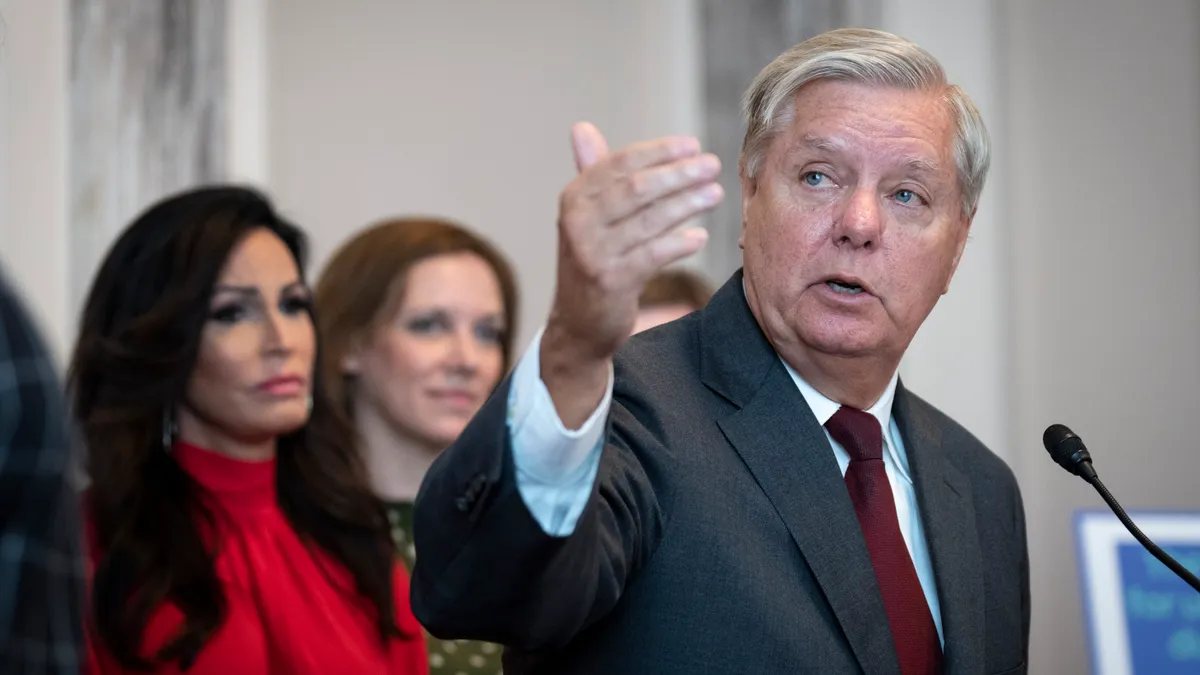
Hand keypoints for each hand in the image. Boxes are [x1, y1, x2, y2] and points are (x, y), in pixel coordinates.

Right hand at [541, 122, 723, 425]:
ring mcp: (593, 253)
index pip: (620, 163)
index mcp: (574, 198)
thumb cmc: (592, 259)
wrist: (579, 323)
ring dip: (688, 205)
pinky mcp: (611, 281)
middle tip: (713, 166)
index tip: (692, 146)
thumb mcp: (585, 215)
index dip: (659, 152)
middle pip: (638, 188)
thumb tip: (581, 127)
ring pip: (650, 220)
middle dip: (680, 174)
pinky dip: (680, 244)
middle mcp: (578, 222)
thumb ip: (590, 172)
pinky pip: (654, 255)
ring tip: (716, 195)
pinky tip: (701, 237)